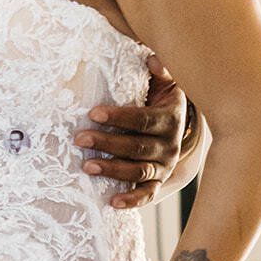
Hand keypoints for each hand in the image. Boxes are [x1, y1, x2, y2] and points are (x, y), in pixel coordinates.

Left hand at [74, 55, 185, 208]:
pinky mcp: (159, 181)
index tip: (93, 113)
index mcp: (169, 118)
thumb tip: (152, 58)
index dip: (119, 117)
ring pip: (139, 171)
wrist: (181, 126)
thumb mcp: (166, 83)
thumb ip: (160, 70)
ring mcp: (164, 166)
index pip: (143, 119)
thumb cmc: (162, 99)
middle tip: (79, 138)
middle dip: (107, 143)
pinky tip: (113, 202)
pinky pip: (147, 194)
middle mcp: (169, 145)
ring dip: (113, 170)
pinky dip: (133, 200)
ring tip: (86, 166)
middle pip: (137, 147)